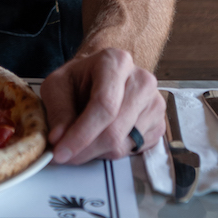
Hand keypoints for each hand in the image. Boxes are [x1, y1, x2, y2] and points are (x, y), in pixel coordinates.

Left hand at [40, 48, 165, 165]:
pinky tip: (101, 137)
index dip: (81, 134)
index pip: (104, 105)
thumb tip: (59, 139)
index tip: (61, 153)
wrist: (100, 77)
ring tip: (84, 137)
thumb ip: (58, 111)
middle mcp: (141, 81)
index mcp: (116, 62)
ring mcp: (154, 104)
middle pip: (114, 130)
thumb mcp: (57, 86)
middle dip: (85, 149)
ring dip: (97, 152)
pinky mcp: (159, 125)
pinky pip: (133, 151)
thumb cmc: (79, 80)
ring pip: (123, 145)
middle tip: (64, 155)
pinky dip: (112, 153)